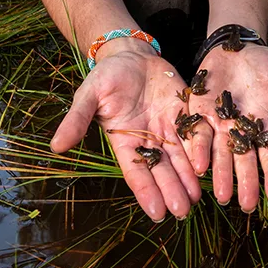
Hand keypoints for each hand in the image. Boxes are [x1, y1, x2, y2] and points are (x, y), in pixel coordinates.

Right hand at [50, 38, 201, 220]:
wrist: (130, 54)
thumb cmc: (106, 76)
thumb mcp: (88, 95)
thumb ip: (76, 120)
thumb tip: (56, 147)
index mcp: (124, 141)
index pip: (136, 172)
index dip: (146, 192)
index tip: (156, 213)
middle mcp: (147, 140)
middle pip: (162, 170)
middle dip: (172, 190)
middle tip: (182, 212)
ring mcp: (167, 127)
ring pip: (180, 158)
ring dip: (189, 178)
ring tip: (197, 199)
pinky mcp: (183, 112)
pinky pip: (194, 132)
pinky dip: (202, 149)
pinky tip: (211, 166)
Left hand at [184, 44, 267, 211]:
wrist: (237, 46)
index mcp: (266, 127)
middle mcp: (242, 131)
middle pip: (245, 162)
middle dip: (246, 183)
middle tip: (247, 205)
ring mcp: (220, 124)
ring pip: (220, 155)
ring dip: (221, 175)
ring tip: (222, 196)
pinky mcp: (199, 113)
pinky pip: (198, 134)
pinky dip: (199, 149)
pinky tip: (200, 165)